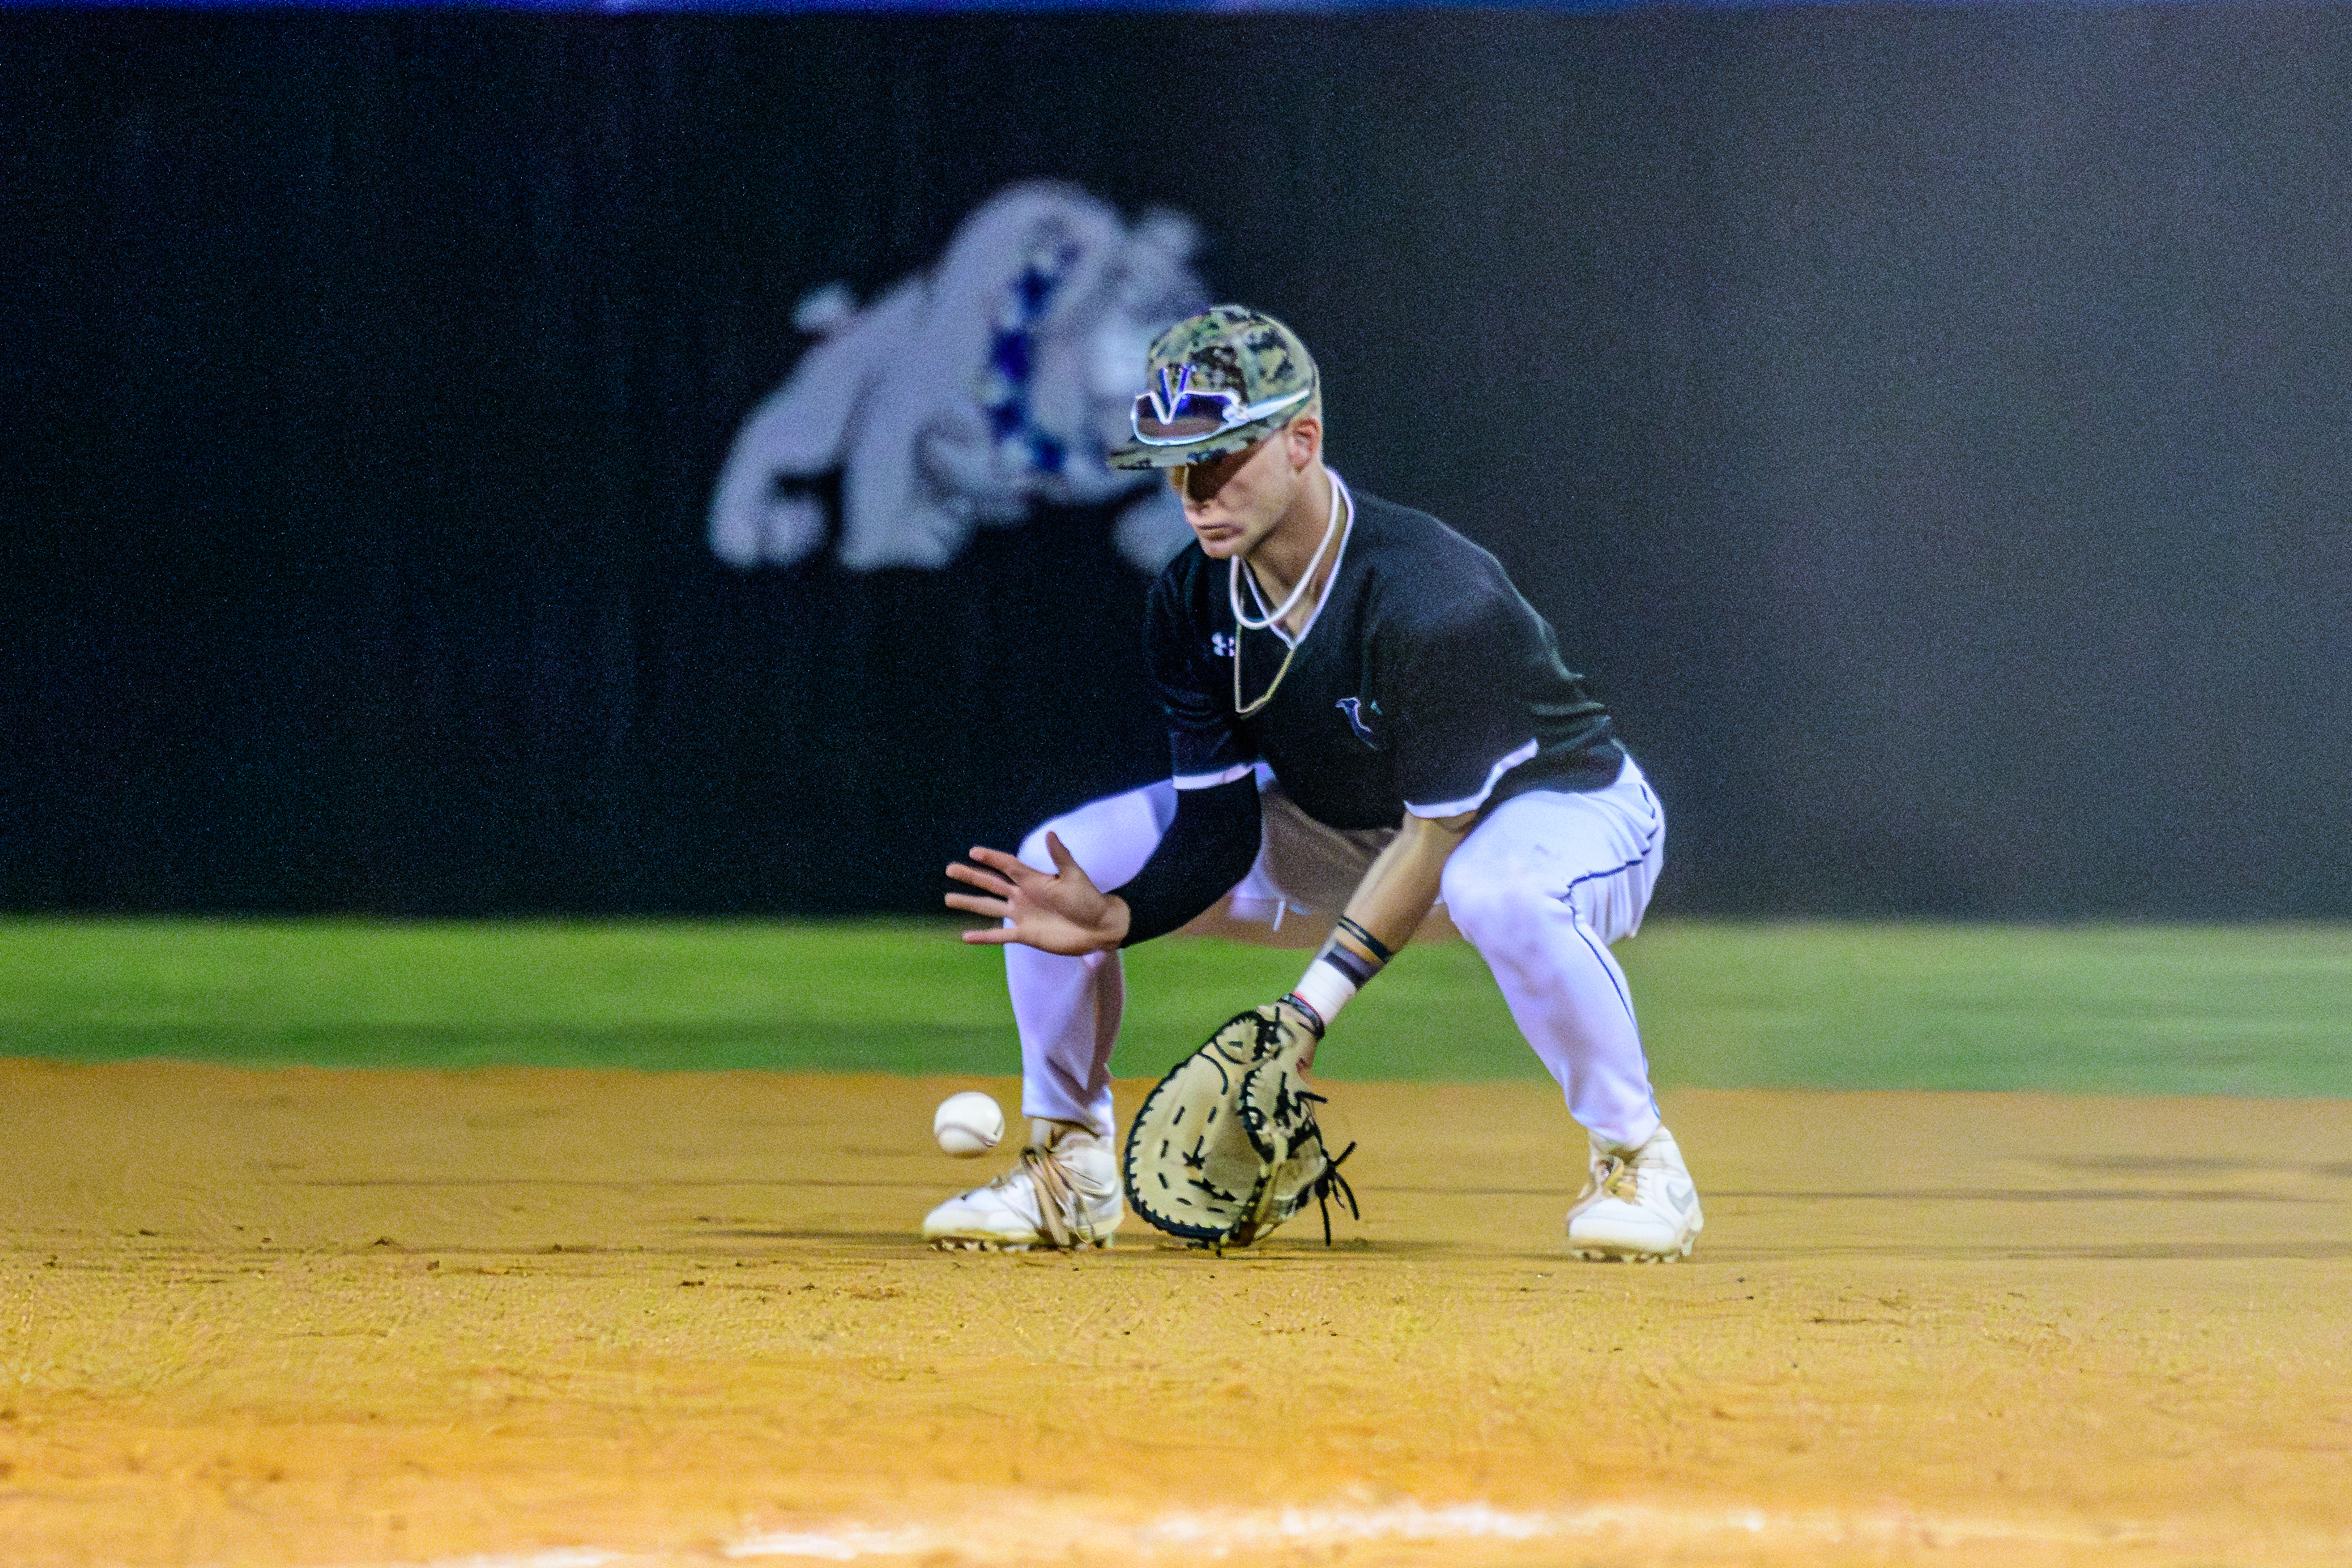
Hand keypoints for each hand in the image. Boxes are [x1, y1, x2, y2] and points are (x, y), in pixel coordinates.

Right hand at [945, 832, 1131, 954]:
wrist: (1099, 927)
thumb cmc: (1089, 899)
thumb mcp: (1074, 875)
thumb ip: (1060, 856)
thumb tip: (1050, 833)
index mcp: (1033, 879)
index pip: (1006, 865)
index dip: (990, 858)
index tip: (973, 851)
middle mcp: (1023, 895)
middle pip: (991, 883)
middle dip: (970, 876)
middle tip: (950, 869)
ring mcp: (1022, 915)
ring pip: (988, 907)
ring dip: (969, 903)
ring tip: (948, 899)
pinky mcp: (1025, 935)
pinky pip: (999, 935)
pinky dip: (983, 936)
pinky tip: (965, 936)